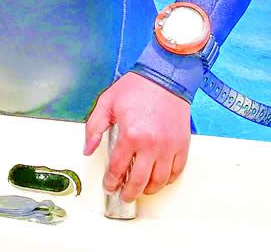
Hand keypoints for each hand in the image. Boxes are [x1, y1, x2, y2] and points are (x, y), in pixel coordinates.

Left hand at [83, 72, 191, 202]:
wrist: (166, 76)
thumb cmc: (138, 87)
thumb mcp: (107, 102)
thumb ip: (94, 127)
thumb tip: (88, 148)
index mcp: (130, 135)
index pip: (118, 169)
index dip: (111, 181)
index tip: (109, 185)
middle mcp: (151, 144)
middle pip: (139, 181)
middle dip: (129, 193)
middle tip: (124, 195)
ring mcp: (169, 146)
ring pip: (159, 180)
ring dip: (148, 189)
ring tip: (141, 190)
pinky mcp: (182, 144)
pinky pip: (177, 170)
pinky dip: (168, 179)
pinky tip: (159, 179)